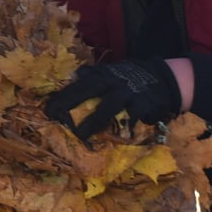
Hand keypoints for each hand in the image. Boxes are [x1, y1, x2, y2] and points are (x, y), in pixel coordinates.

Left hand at [43, 59, 182, 139]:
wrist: (165, 78)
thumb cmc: (132, 78)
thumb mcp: (113, 71)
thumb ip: (94, 74)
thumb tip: (73, 76)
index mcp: (104, 74)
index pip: (79, 84)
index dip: (63, 95)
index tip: (47, 108)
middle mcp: (113, 82)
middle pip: (87, 91)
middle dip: (70, 103)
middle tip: (53, 118)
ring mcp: (128, 93)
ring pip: (107, 107)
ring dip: (92, 122)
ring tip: (80, 135)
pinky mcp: (142, 105)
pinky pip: (130, 119)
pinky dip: (121, 129)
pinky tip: (113, 139)